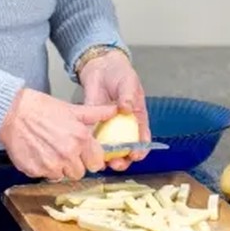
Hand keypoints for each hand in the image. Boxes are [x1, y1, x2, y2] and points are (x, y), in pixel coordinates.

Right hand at [0, 88, 117, 181]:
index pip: (96, 163)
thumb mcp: (72, 109)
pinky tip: (38, 153)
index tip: (84, 154)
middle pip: (80, 172)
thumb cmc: (41, 108)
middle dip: (74, 164)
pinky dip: (43, 168)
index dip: (90, 159)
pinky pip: (45, 177)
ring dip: (58, 168)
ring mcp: (51, 164)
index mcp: (81, 138)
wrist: (12, 112)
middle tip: (63, 150)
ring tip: (49, 150)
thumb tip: (115, 110)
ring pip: (62, 176)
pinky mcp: (36, 171)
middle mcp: (68, 154)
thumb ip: (96, 114)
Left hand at [78, 50, 150, 170]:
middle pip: (126, 150)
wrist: (101, 67)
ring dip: (107, 159)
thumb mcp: (127, 82)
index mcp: (137, 119)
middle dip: (123, 160)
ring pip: (110, 150)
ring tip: (102, 162)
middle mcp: (124, 127)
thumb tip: (127, 108)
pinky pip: (94, 140)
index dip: (141, 150)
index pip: (142, 139)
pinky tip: (87, 153)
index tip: (136, 155)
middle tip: (117, 163)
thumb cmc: (120, 74)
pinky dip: (91, 148)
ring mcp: (109, 128)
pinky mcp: (94, 125)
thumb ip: (128, 95)